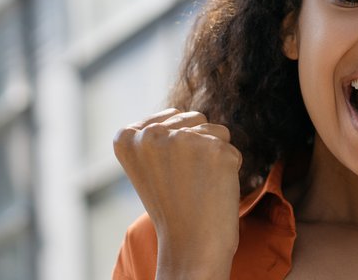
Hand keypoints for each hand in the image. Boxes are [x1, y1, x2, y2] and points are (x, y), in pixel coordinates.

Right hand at [114, 108, 241, 279]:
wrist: (190, 244)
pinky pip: (231, 148)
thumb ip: (157, 135)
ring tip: (198, 184)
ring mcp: (183, 140)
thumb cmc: (172, 206)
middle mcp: (150, 133)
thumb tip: (181, 113)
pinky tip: (213, 189)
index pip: (170, 117)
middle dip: (196, 146)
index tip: (167, 174)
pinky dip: (229, 168)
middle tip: (185, 182)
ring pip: (214, 129)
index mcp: (126, 137)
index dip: (176, 147)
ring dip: (213, 153)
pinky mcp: (215, 150)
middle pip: (193, 118)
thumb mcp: (148, 165)